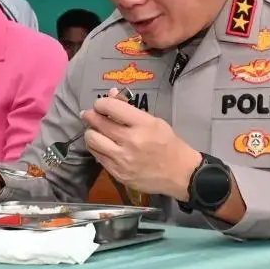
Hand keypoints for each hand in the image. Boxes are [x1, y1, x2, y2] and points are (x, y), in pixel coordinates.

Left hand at [81, 96, 201, 199]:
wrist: (180, 174)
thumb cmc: (169, 144)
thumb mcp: (155, 121)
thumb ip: (131, 109)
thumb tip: (112, 94)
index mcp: (142, 124)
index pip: (111, 107)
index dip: (101, 103)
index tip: (100, 105)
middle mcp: (130, 141)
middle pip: (98, 124)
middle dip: (90, 116)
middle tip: (89, 115)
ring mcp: (123, 159)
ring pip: (93, 141)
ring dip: (91, 133)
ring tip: (95, 131)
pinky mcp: (118, 174)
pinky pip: (98, 157)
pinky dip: (97, 149)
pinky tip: (102, 146)